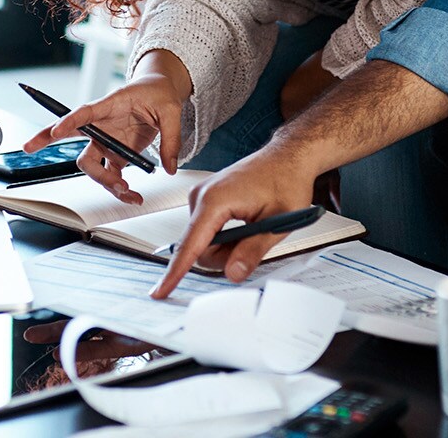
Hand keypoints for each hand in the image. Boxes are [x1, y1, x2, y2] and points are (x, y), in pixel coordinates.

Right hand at [23, 74, 186, 203]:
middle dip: (69, 156)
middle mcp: (102, 126)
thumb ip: (170, 137)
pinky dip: (120, 190)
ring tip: (127, 192)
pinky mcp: (117, 155)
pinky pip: (112, 176)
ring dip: (105, 182)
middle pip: (75, 141)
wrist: (159, 94)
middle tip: (88, 172)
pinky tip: (133, 197)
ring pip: (93, 166)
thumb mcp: (170, 110)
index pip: (84, 113)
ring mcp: (107, 143)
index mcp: (109, 105)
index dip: (68, 122)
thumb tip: (169, 166)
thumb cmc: (158, 94)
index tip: (56, 132)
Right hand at [149, 150, 313, 297]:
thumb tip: (232, 273)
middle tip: (255, 243)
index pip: (190, 245)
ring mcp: (201, 196)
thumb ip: (252, 251)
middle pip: (198, 248)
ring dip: (227, 246)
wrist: (287, 157)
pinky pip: (207, 230)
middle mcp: (201, 196)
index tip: (160, 291)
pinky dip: (224, 237)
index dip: (176, 272)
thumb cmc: (285, 180)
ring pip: (203, 242)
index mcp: (214, 200)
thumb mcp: (278, 221)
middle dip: (224, 257)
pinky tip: (244, 225)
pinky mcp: (206, 199)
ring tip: (253, 229)